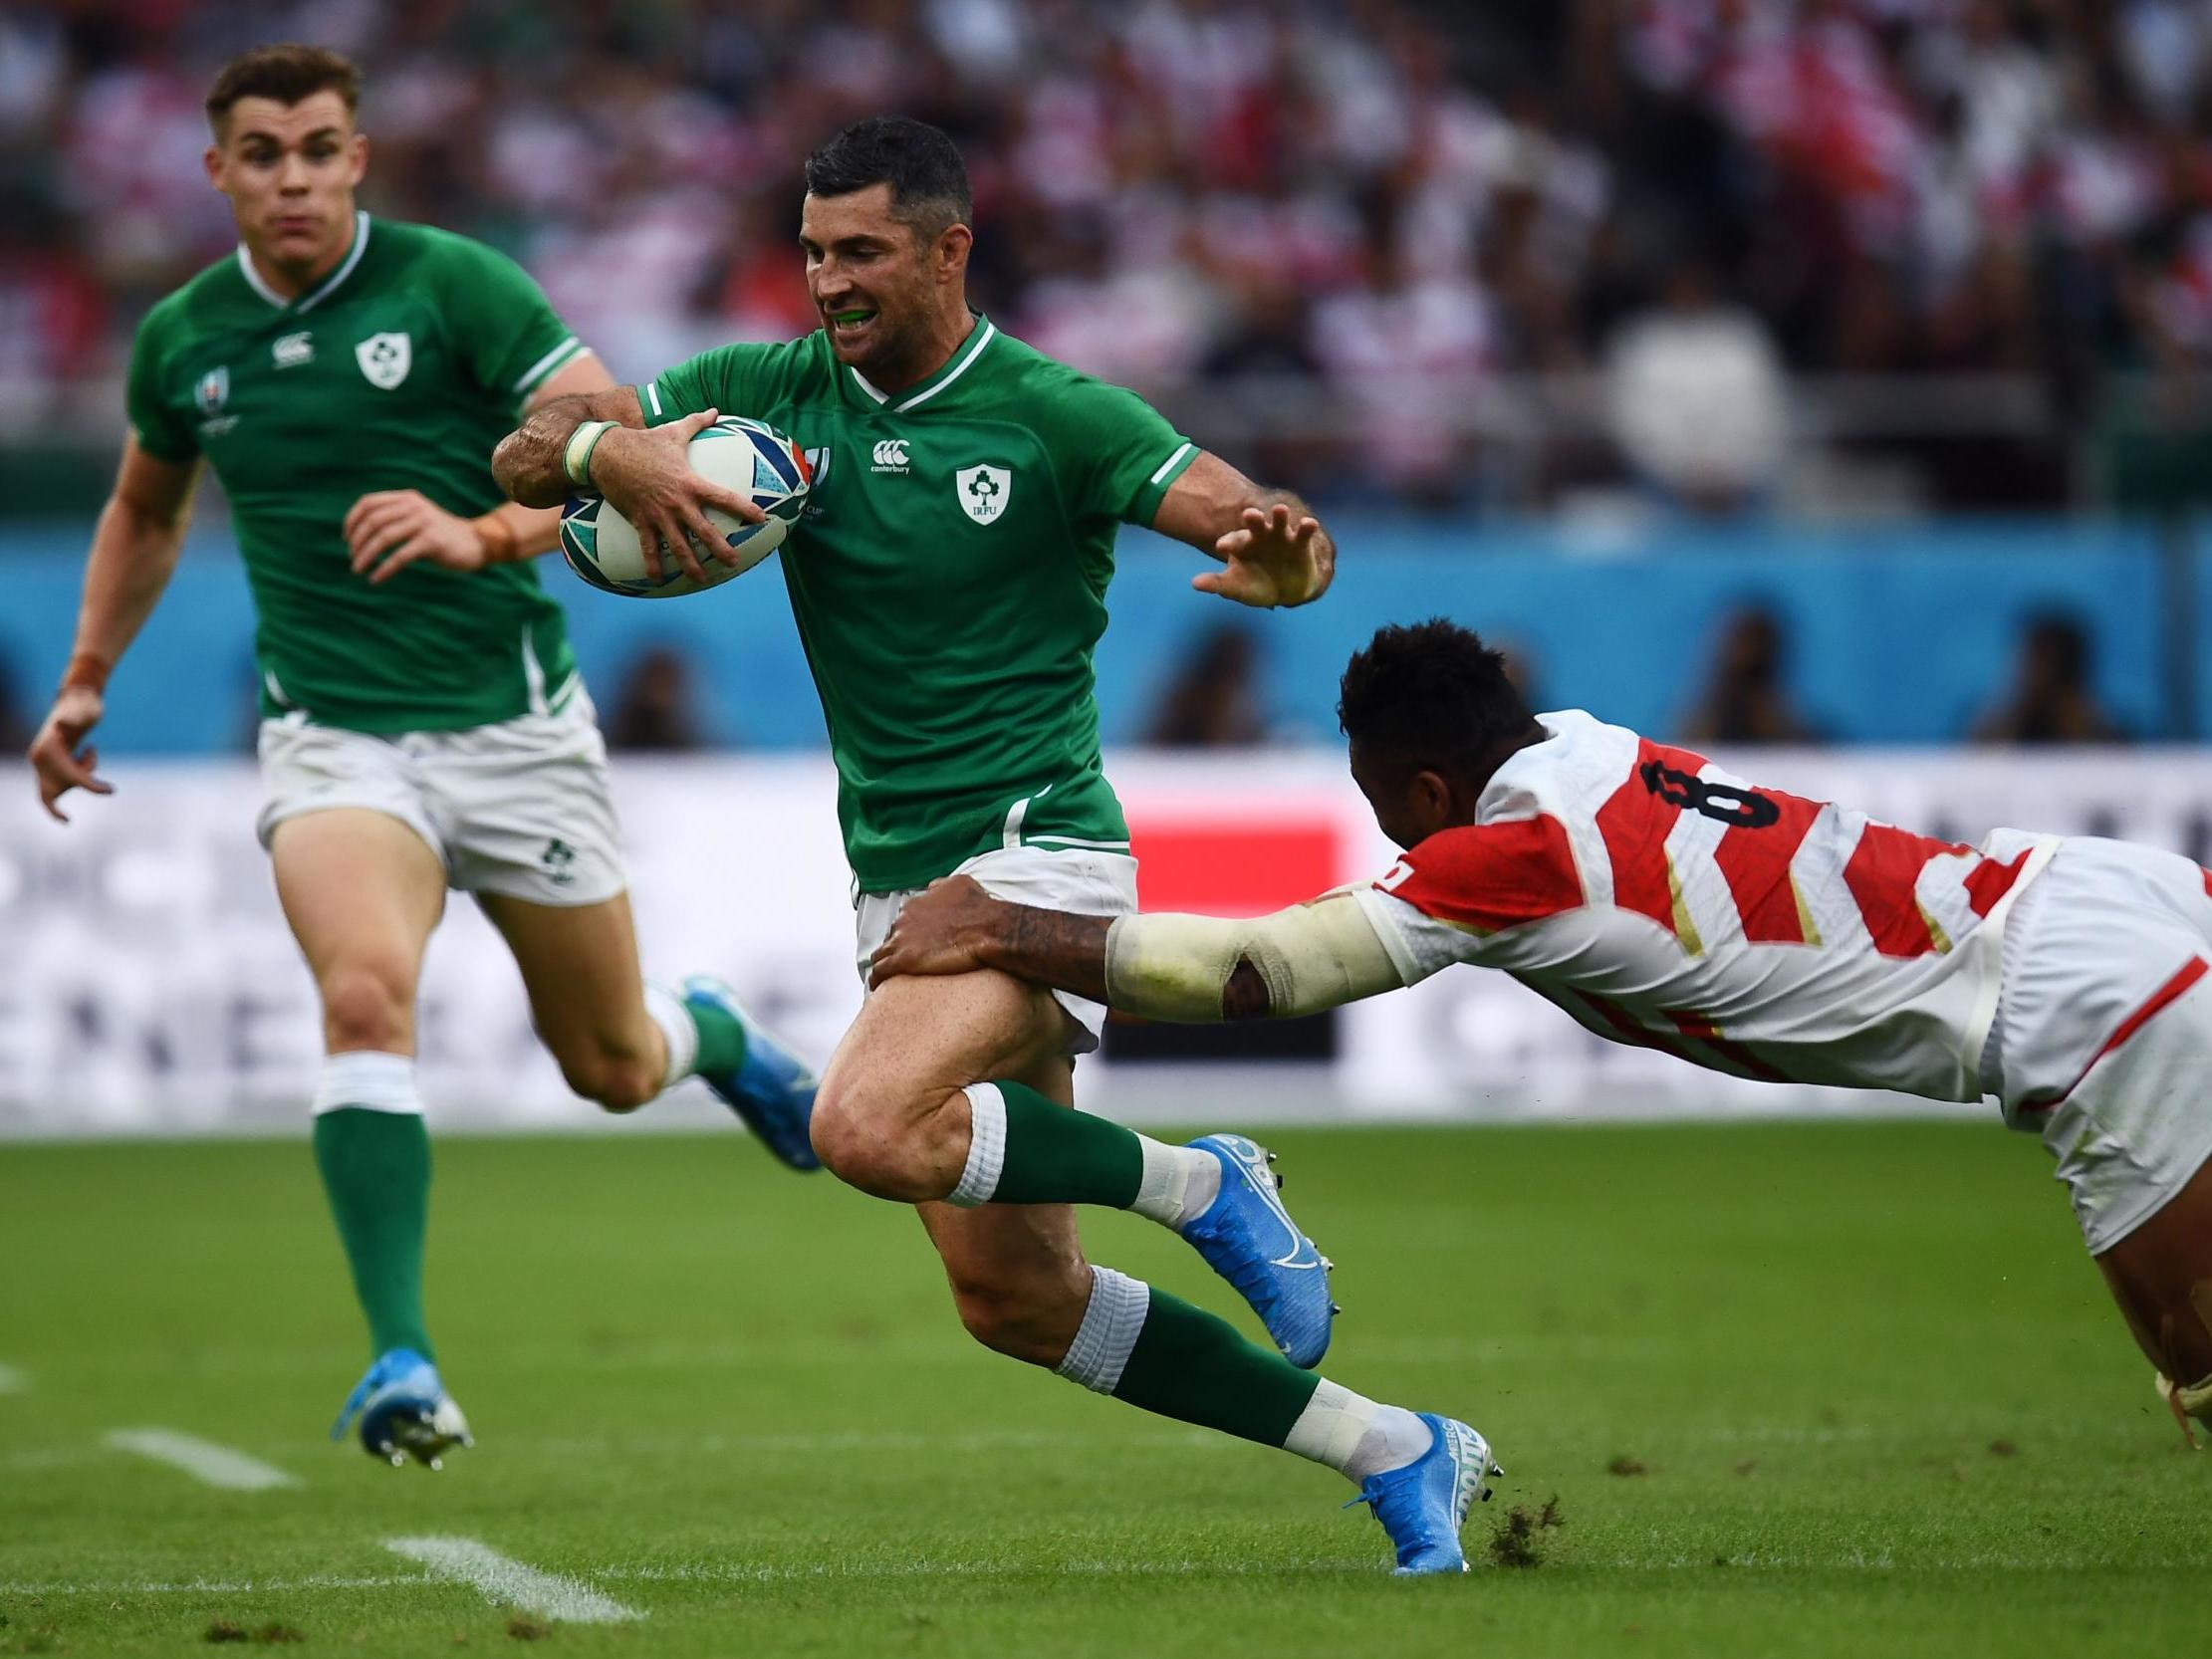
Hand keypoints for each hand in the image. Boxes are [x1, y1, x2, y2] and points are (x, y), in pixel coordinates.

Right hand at [28, 685, 111, 822]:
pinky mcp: (51, 762)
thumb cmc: (85, 704)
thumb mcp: (86, 709)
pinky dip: (82, 773)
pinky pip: (65, 780)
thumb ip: (76, 717)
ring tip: (89, 750)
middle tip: (65, 821)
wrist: (79, 698)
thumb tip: (63, 723)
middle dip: (54, 807)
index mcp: (47, 748)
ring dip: (82, 775)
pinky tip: (87, 751)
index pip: (69, 774)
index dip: (90, 785)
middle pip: (47, 791)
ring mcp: (43, 761)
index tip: (111, 790)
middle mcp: (39, 756)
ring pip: (62, 785)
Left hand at [344, 490, 486, 583]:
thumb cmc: (440, 536)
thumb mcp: (416, 519)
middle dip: (358, 542)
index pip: (368, 503)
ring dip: (366, 556)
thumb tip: (358, 537)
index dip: (352, 521)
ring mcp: (423, 522)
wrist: (476, 543)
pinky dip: (384, 569)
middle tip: (353, 560)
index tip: (347, 540)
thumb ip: (393, 519)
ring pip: (383, 538)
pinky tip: (376, 579)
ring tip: (358, 570)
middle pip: (373, 521)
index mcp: (406, 498)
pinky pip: (400, 556)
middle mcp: (414, 506)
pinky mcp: (432, 541)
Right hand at [589, 409, 766, 582]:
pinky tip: (659, 580)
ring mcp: (658, 515)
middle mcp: (677, 503)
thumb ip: (696, 422)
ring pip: (679, 546)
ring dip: (691, 565)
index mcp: (690, 482)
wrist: (606, 453)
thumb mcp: (672, 431)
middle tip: (734, 561)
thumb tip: (714, 410)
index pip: (724, 498)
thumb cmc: (643, 442)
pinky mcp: (640, 521)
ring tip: (702, 579)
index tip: (762, 518)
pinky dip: (653, 565)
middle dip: (721, 549)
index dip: (744, 509)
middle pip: (705, 531)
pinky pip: (648, 548)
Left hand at [868, 876, 1000, 986]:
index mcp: (915, 905)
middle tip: (906, 962)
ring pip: (880, 955)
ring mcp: (901, 941)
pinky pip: (879, 972)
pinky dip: (877, 979)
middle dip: (896, 949)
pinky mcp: (903, 961)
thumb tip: (932, 888)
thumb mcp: (959, 884)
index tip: (913, 944)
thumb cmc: (980, 908)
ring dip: (884, 964)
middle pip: (891, 938)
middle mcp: (903, 920)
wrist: (989, 929)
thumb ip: (940, 886)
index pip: (901, 922)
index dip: (907, 934)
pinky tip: (880, 987)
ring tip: (889, 978)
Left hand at [1193, 503, 1332, 607]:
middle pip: (1255, 524)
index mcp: (1242, 544)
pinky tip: (1309, 523)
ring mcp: (1281, 537)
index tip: (1220, 546)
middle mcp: (1261, 536)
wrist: (1284, 591)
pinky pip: (1303, 533)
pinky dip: (1306, 527)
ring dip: (1280, 516)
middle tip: (1248, 514)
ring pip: (1280, 523)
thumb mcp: (1235, 587)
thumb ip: (1217, 583)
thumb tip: (1194, 583)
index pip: (1233, 540)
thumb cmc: (1255, 585)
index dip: (1228, 542)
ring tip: (1280, 509)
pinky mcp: (1300, 544)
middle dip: (1253, 518)